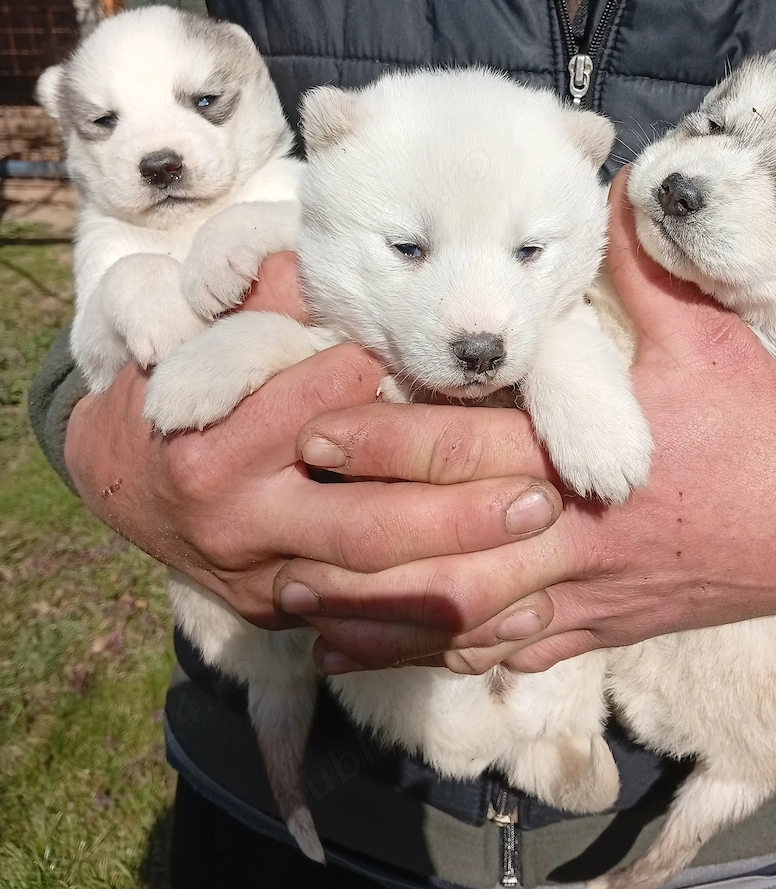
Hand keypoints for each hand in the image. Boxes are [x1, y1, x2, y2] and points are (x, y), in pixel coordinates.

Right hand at [64, 251, 563, 630]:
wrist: (122, 475)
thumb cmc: (180, 386)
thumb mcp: (202, 332)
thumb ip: (259, 300)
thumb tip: (310, 257)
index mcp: (219, 441)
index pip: (329, 416)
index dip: (408, 400)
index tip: (480, 389)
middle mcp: (239, 520)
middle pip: (367, 524)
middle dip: (460, 514)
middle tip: (540, 497)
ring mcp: (259, 579)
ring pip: (375, 590)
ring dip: (464, 576)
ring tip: (536, 548)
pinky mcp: (278, 615)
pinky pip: (364, 632)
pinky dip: (434, 628)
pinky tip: (509, 618)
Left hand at [275, 171, 775, 673]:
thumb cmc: (764, 424)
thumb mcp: (708, 333)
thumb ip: (645, 263)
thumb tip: (610, 181)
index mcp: (587, 463)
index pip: (463, 455)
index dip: (381, 444)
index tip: (311, 429)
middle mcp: (573, 539)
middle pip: (446, 552)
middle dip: (360, 546)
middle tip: (279, 535)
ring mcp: (585, 595)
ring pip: (468, 622)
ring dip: (385, 622)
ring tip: (304, 616)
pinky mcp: (601, 627)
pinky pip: (512, 653)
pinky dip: (448, 656)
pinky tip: (395, 655)